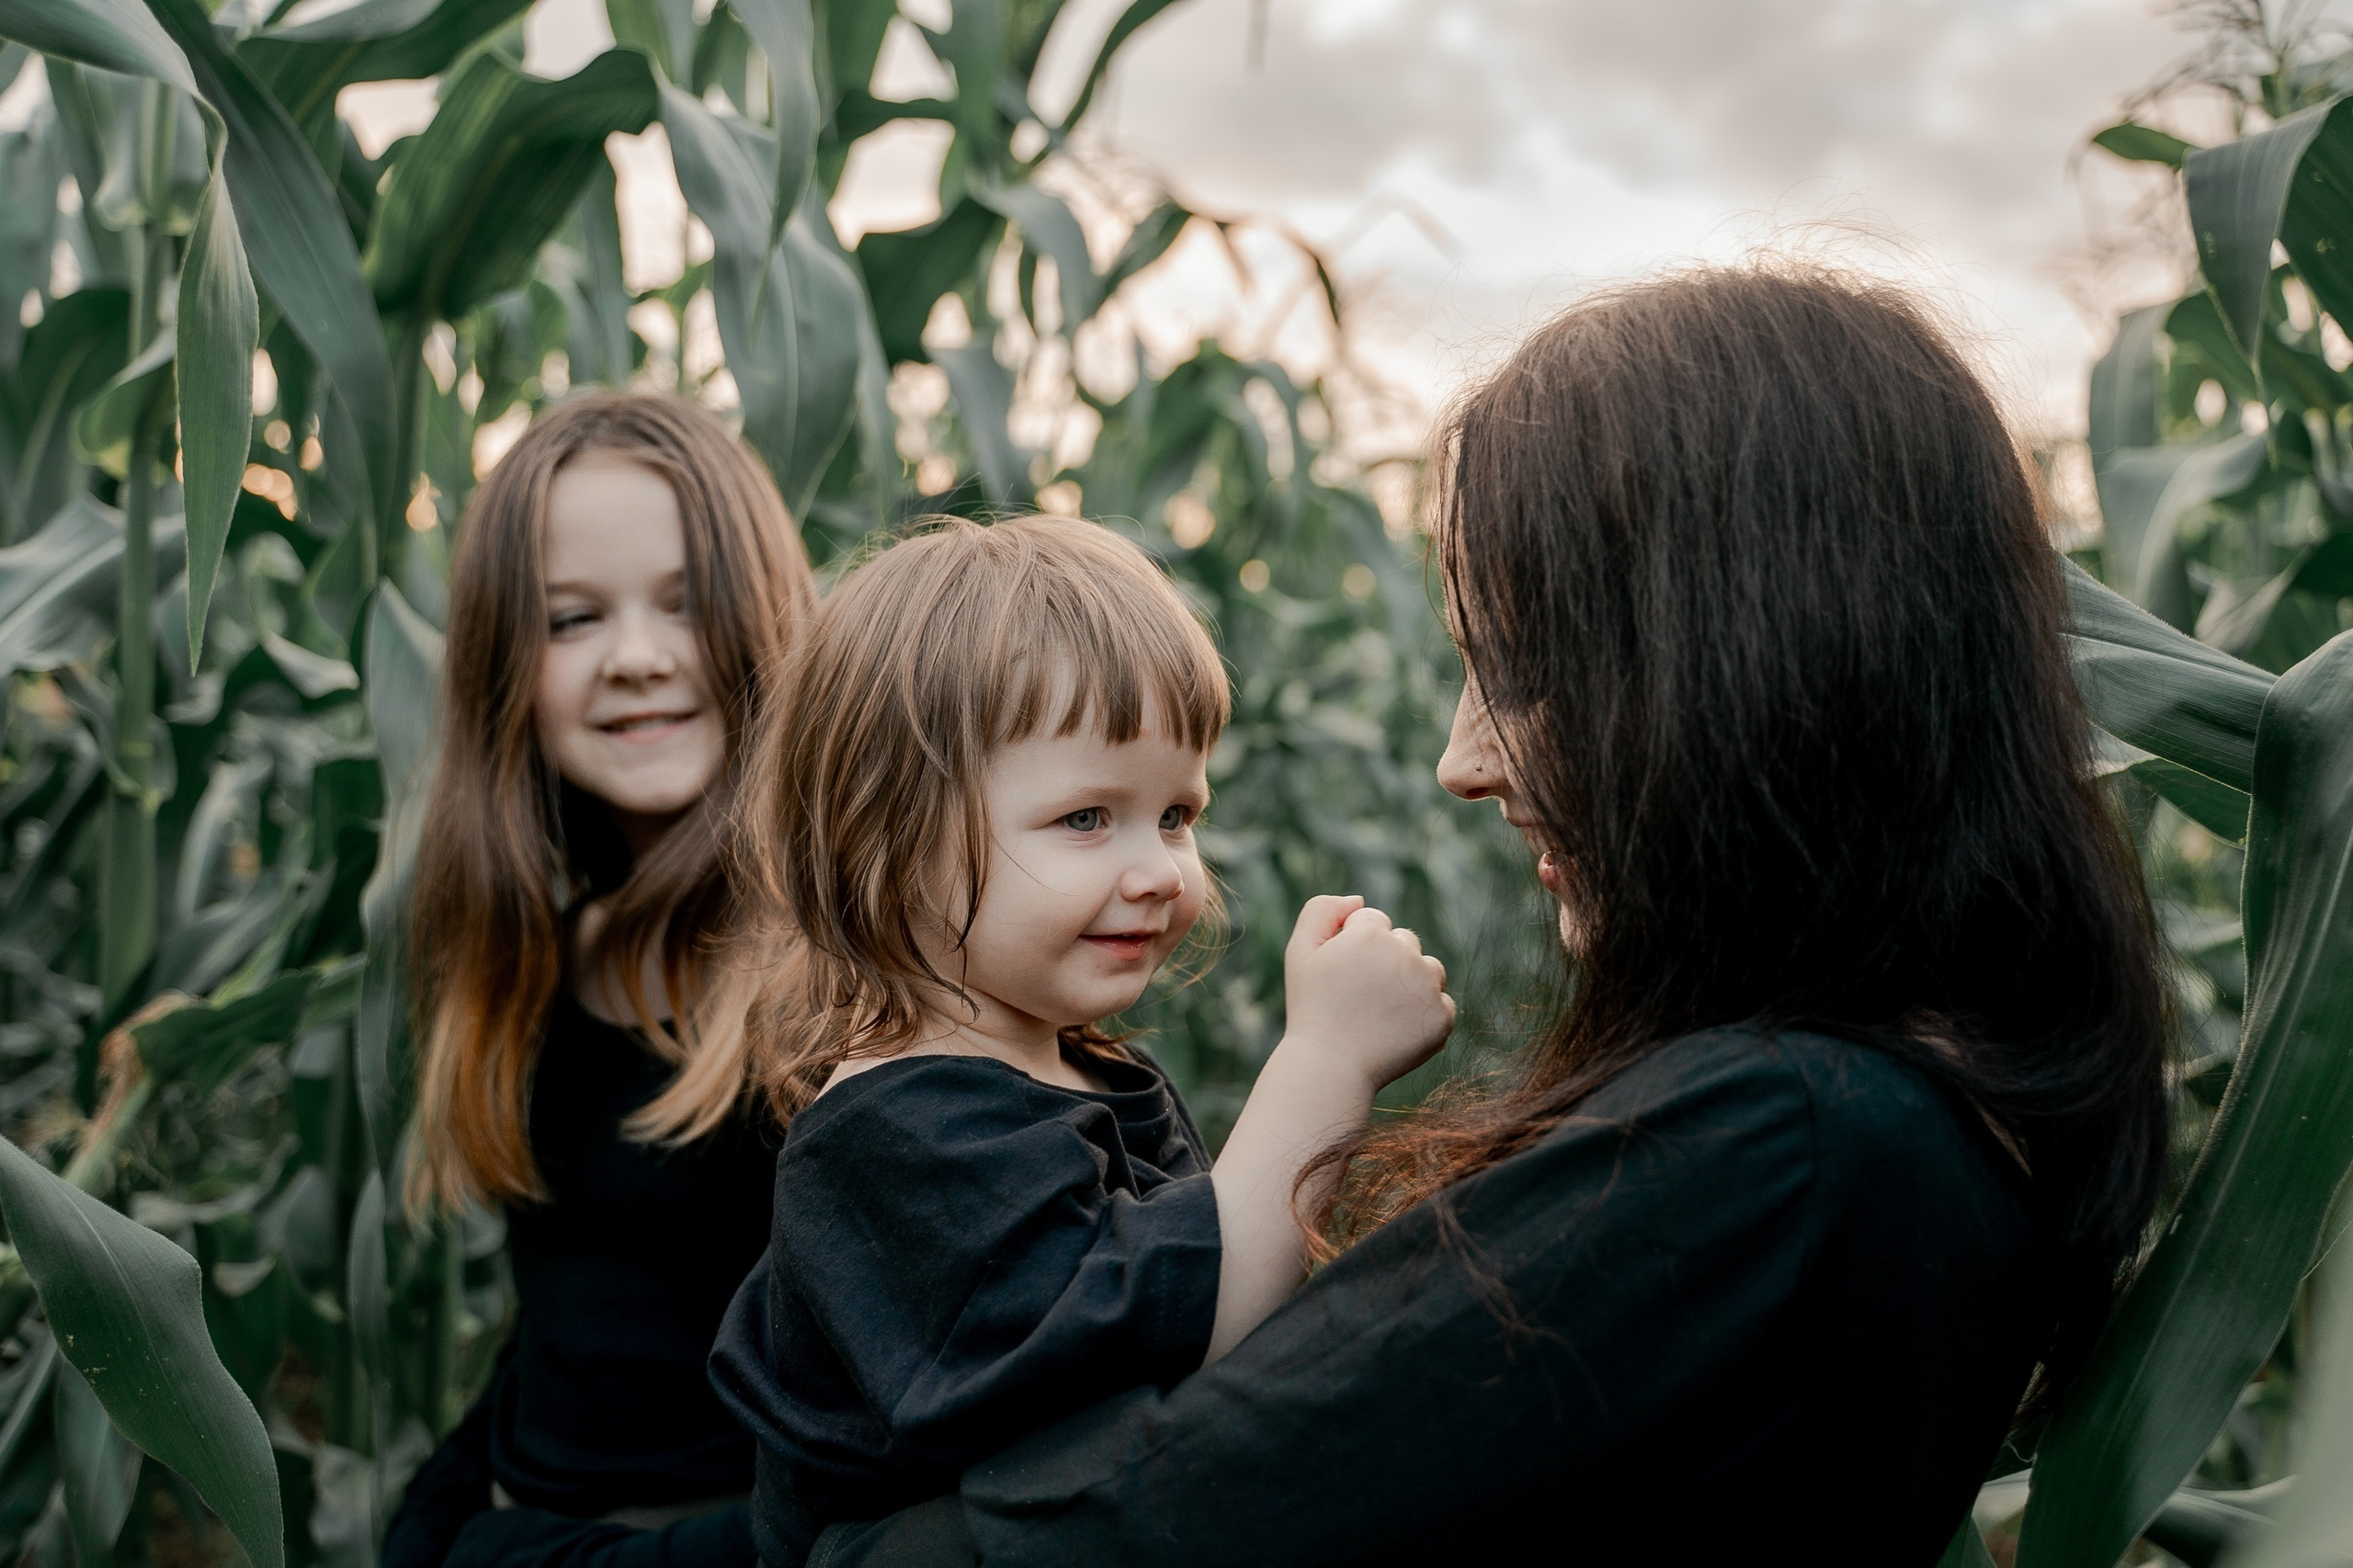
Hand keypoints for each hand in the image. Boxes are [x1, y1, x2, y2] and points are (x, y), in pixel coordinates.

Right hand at [1280, 894, 1455, 1091]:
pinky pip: (1440, 1003)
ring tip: (1380, 1012)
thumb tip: (1358, 900)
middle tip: (1360, 995)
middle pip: (1405, 941)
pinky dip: (1423, 1015)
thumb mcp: (1300, 952)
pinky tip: (1395, 1030)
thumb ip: (1321, 911)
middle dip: (1387, 960)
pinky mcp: (1442, 1017)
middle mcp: (1406, 954)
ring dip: (1412, 982)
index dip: (1353, 946)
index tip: (1342, 974)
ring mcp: (1428, 987)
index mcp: (1371, 934)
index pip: (1373, 921)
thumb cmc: (1312, 1008)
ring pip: (1429, 969)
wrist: (1331, 1067)